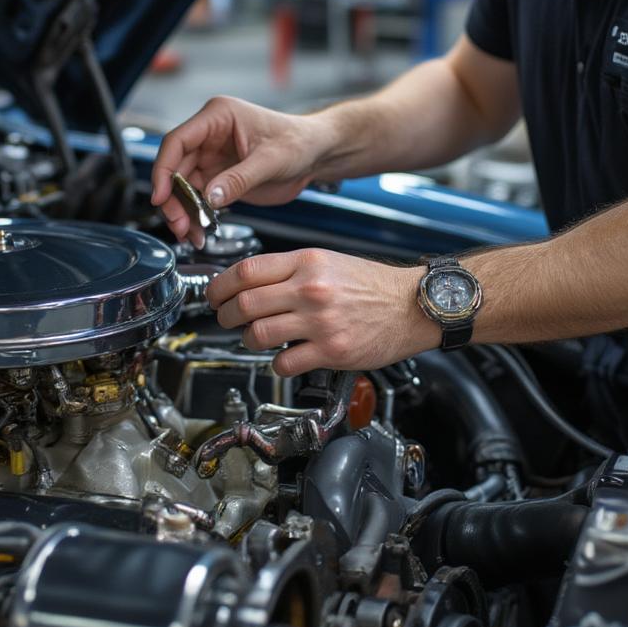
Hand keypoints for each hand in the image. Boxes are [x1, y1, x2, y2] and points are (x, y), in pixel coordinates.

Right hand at [150, 96, 325, 247]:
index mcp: (218, 117)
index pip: (178, 141)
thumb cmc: (299, 143)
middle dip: (173, 199)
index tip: (161, 196)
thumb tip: (209, 198)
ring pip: (182, 187)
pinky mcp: (217, 178)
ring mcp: (211, 158)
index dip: (164, 169)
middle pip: (175, 168)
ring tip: (189, 234)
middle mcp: (209, 136)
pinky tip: (198, 232)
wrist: (316, 155)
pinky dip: (194, 216)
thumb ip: (238, 179)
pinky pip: (196, 198)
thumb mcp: (271, 161)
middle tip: (179, 224)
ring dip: (182, 212)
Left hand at [206, 249, 438, 373]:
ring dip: (248, 340)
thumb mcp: (327, 262)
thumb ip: (289, 271)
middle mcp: (311, 289)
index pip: (246, 271)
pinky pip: (284, 363)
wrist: (413, 305)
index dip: (220, 286)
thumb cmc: (372, 285)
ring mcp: (320, 321)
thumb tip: (248, 284)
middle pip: (245, 303)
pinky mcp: (331, 350)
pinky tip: (284, 358)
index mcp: (307, 262)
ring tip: (255, 339)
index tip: (214, 296)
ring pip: (258, 334)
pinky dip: (277, 364)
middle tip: (226, 319)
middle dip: (225, 315)